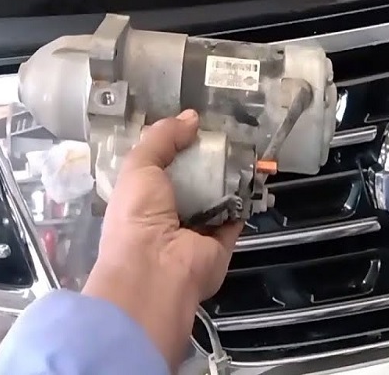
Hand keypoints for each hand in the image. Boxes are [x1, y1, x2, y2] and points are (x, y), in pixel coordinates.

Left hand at [82, 109, 243, 370]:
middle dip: (207, 161)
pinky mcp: (220, 243)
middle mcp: (167, 215)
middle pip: (192, 182)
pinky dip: (243, 200)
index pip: (160, 169)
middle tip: (225, 136)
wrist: (156, 270)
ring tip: (243, 149)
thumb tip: (191, 118)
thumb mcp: (139, 166)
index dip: (175, 147)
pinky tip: (251, 177)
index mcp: (141, 199)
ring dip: (229, 177)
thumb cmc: (137, 216)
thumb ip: (162, 138)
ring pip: (216, 197)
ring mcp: (195, 231)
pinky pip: (235, 217)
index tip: (194, 128)